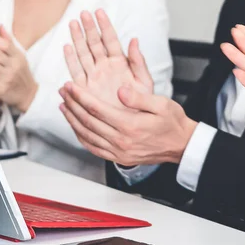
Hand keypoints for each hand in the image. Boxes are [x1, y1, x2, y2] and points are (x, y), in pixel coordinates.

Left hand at [59, 83, 196, 165]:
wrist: (182, 145)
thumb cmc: (173, 123)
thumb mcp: (161, 104)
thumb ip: (139, 97)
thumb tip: (120, 91)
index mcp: (130, 125)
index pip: (97, 109)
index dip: (81, 96)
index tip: (70, 86)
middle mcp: (122, 141)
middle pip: (88, 121)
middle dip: (73, 104)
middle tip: (63, 92)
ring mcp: (119, 152)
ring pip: (87, 135)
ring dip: (72, 120)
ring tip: (64, 106)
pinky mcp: (119, 158)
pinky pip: (94, 148)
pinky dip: (81, 137)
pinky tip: (76, 127)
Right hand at [63, 10, 152, 108]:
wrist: (132, 124)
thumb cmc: (141, 104)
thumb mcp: (144, 82)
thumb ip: (138, 62)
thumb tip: (135, 40)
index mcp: (120, 63)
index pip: (111, 40)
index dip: (105, 26)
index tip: (99, 11)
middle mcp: (105, 67)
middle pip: (94, 44)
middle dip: (88, 28)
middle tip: (83, 13)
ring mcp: (94, 77)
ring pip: (83, 54)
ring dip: (77, 39)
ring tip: (73, 23)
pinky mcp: (85, 89)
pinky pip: (76, 72)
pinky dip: (71, 60)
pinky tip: (67, 47)